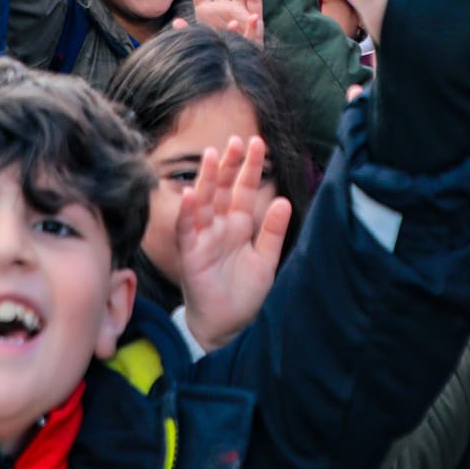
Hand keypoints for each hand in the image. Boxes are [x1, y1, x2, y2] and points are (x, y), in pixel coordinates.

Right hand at [176, 137, 291, 352]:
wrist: (227, 326)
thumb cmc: (245, 294)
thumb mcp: (266, 260)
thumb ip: (273, 231)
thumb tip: (283, 199)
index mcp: (239, 225)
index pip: (244, 189)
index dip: (250, 167)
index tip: (258, 142)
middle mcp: (220, 227)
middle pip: (223, 189)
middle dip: (228, 165)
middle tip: (236, 141)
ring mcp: (203, 238)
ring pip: (203, 202)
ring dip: (207, 180)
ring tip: (211, 156)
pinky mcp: (191, 254)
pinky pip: (186, 229)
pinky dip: (187, 212)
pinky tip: (191, 194)